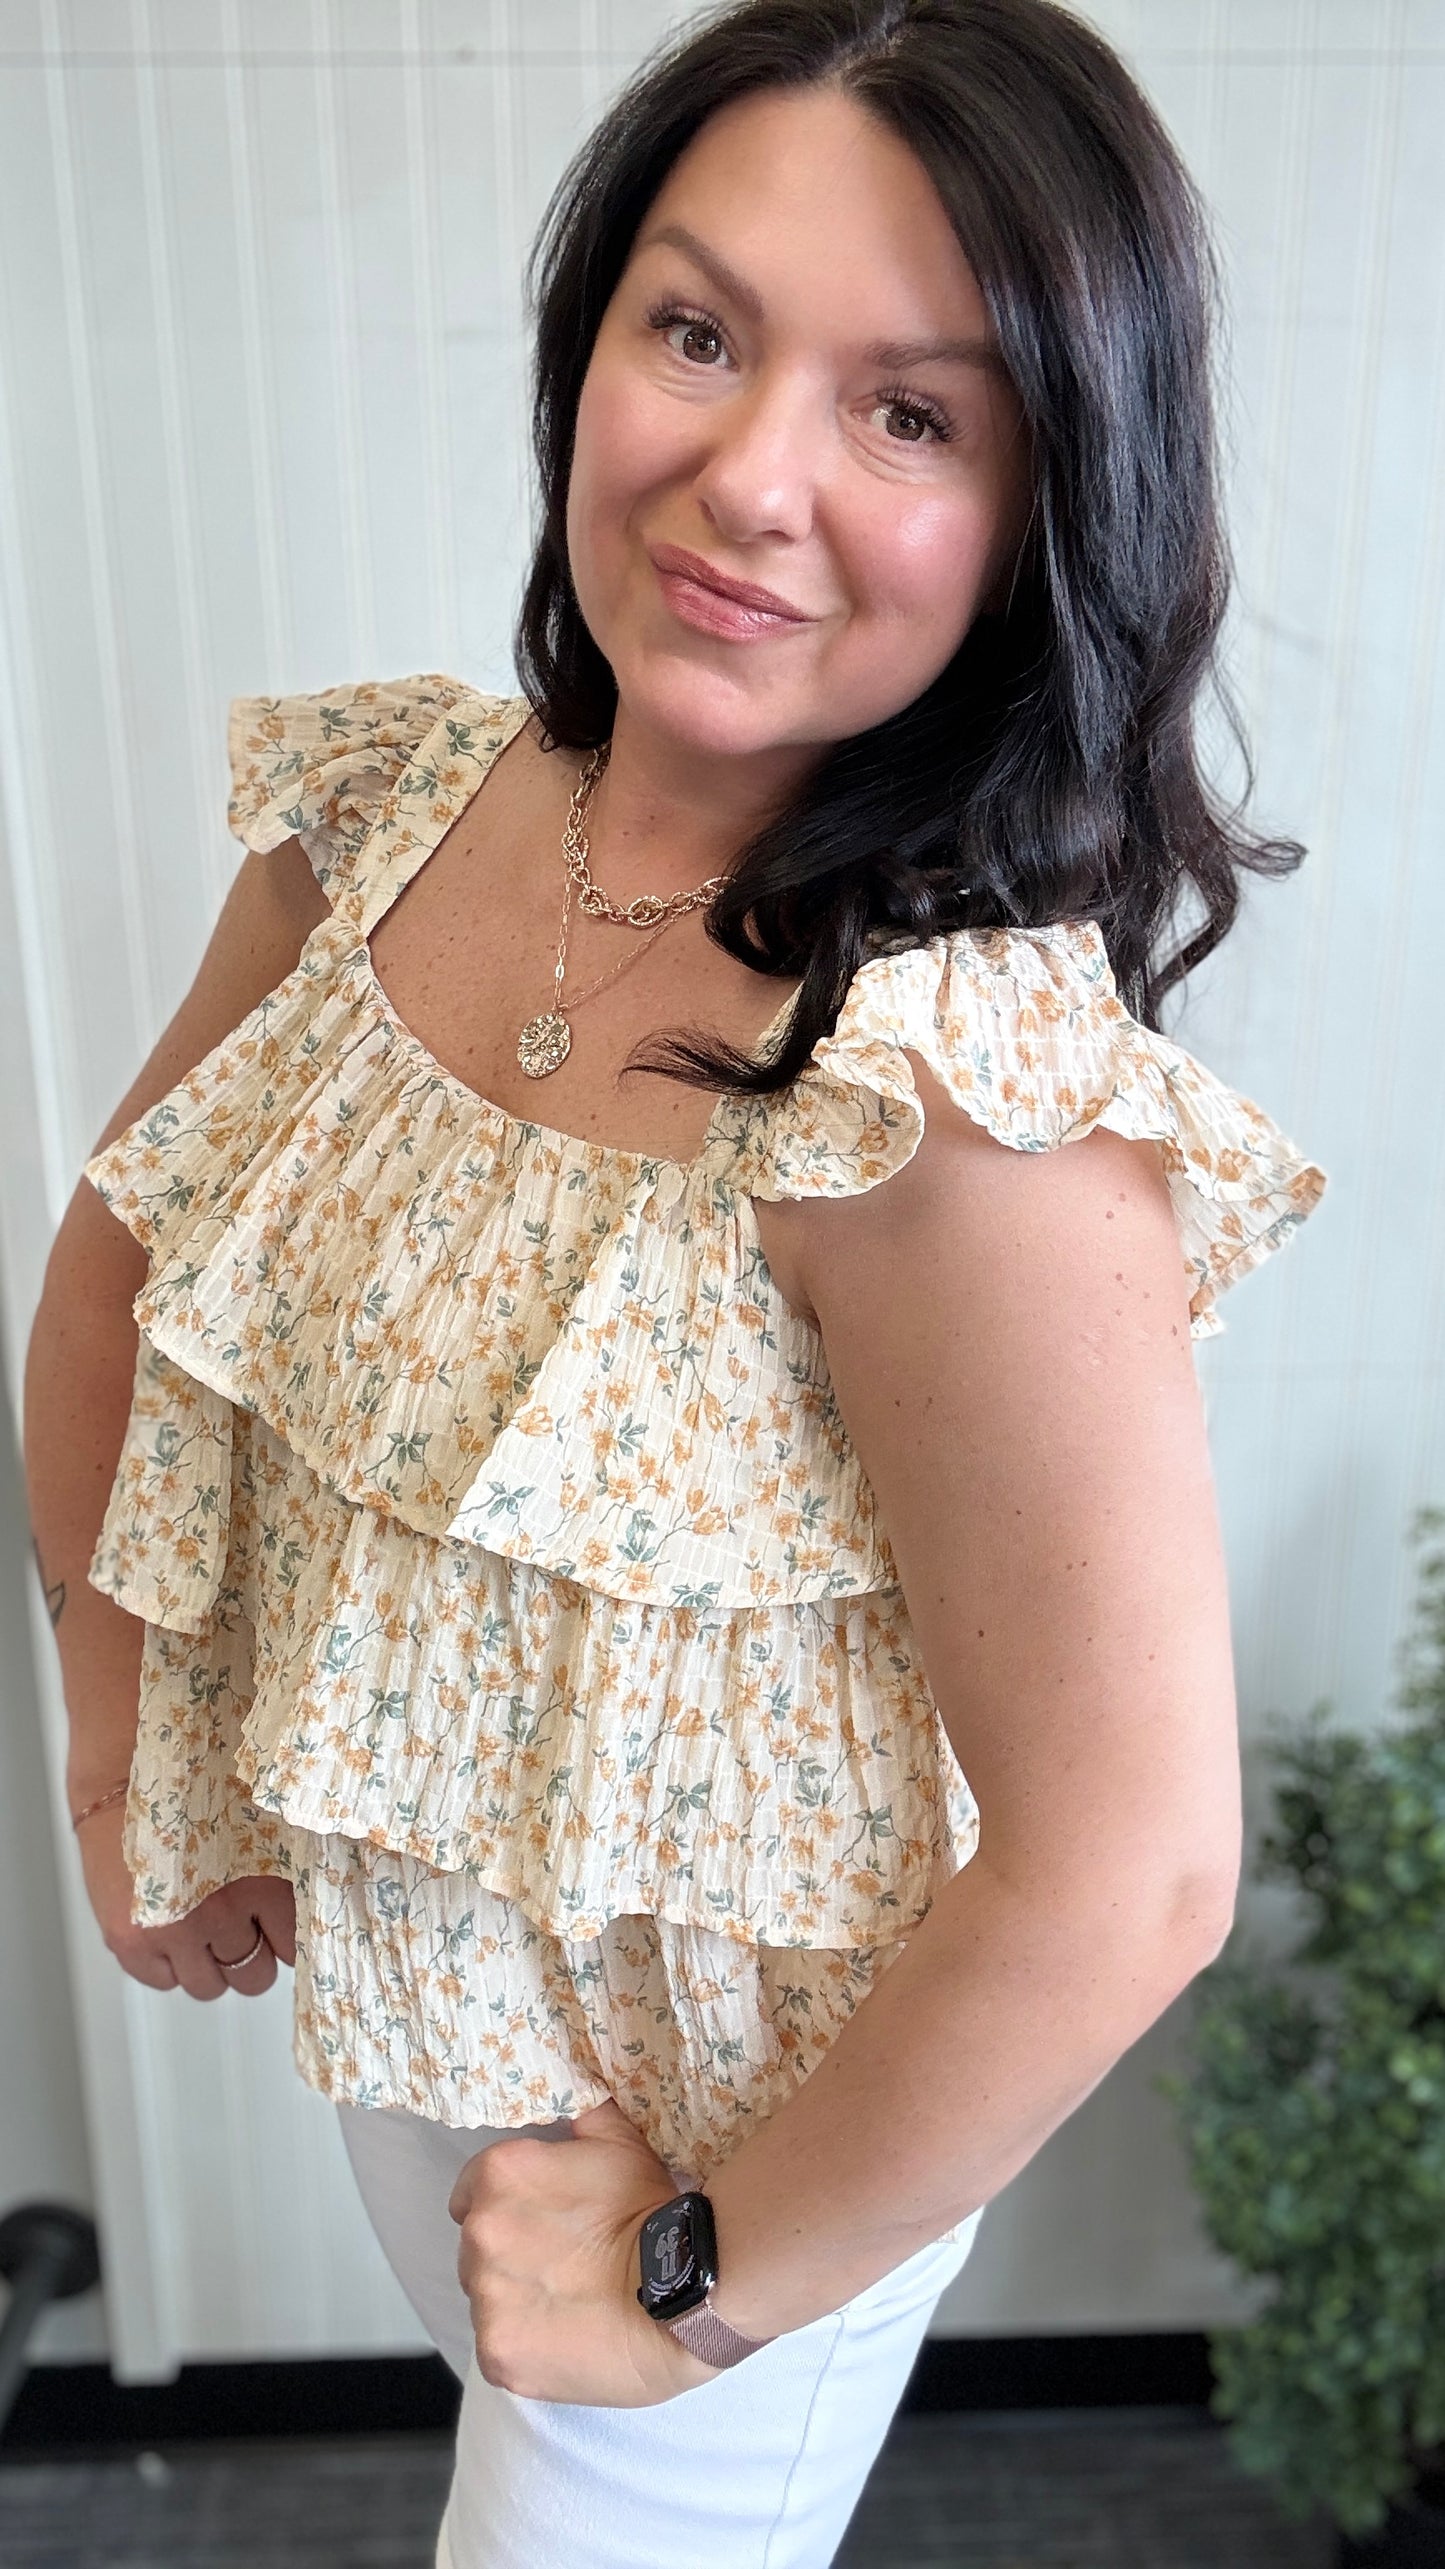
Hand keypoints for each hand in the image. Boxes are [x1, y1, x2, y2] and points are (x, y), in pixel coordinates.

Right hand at [73, 1798, 295, 1998]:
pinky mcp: (131, 1941)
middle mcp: (223, 1911)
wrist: (126, 1769)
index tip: (276, 1926)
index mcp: (264, 1880)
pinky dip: (168, 1965)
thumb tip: (315, 1899)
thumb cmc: (197, 1783)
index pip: (294, 1947)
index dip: (284, 1937)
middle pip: (255, 1975)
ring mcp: (174, 1931)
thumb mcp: (260, 1817)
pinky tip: (169, 1930)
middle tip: (240, 1928)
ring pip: (209, 1986)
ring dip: (210, 1965)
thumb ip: (286, 1865)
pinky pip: (163, 1981)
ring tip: (203, 1928)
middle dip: (251, 1955)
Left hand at [448, 2096, 722, 2406]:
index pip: (472, 2190)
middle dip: (511, 2251)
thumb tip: (570, 2087)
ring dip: (517, 2298)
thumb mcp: (620, 2140)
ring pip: (487, 2298)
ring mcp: (485, 2300)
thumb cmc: (651, 2212)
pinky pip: (496, 2346)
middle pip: (478, 2247)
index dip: (509, 2204)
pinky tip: (565, 2336)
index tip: (542, 2219)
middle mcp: (479, 2235)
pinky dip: (525, 2344)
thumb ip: (580, 2113)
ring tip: (570, 2302)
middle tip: (564, 2261)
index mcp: (498, 2176)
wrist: (681, 2296)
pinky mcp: (496, 2355)